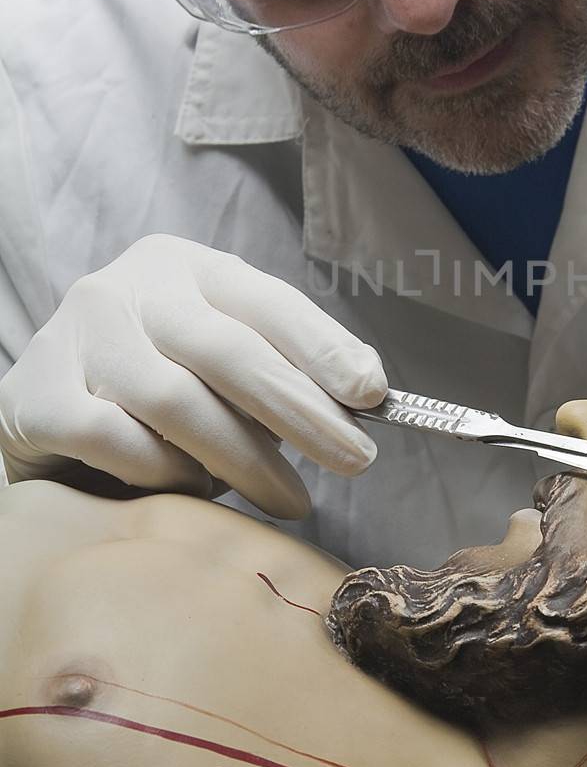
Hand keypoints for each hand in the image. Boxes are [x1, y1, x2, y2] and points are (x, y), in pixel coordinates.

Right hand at [0, 235, 385, 517]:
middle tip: (355, 461)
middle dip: (302, 411)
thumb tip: (366, 391)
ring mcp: (74, 336)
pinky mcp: (34, 395)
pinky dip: (164, 474)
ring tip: (288, 499)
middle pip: (228, 350)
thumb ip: (283, 367)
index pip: (268, 301)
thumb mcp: (221, 362)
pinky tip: (190, 491)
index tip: (372, 393)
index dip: (324, 347)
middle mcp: (127, 287)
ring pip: (176, 402)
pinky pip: (116, 442)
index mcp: (185, 267)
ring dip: (243, 460)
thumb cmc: (154, 391)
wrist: (42, 414)